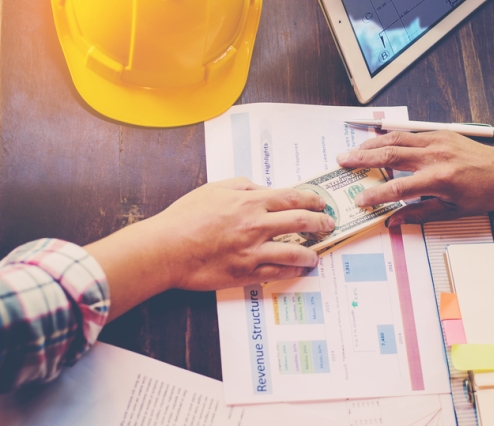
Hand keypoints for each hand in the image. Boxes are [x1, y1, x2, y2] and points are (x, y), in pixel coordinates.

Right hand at [86, 177, 334, 319]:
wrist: (167, 248)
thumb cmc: (184, 218)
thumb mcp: (213, 189)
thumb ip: (242, 186)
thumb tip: (261, 189)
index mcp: (249, 202)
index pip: (291, 198)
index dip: (311, 200)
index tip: (320, 203)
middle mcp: (256, 226)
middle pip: (300, 222)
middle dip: (319, 223)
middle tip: (327, 225)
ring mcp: (253, 251)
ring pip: (294, 251)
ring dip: (310, 252)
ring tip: (316, 254)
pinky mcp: (246, 272)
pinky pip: (278, 272)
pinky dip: (293, 271)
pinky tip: (299, 270)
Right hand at [336, 131, 493, 224]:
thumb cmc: (484, 193)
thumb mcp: (453, 211)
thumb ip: (419, 213)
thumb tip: (392, 220)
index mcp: (440, 179)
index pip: (399, 187)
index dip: (376, 195)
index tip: (359, 201)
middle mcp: (436, 156)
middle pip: (391, 155)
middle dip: (363, 159)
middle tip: (342, 162)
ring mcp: (437, 141)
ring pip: (396, 139)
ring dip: (371, 145)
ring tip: (353, 151)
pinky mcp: (439, 133)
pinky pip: (409, 134)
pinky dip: (389, 138)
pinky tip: (376, 142)